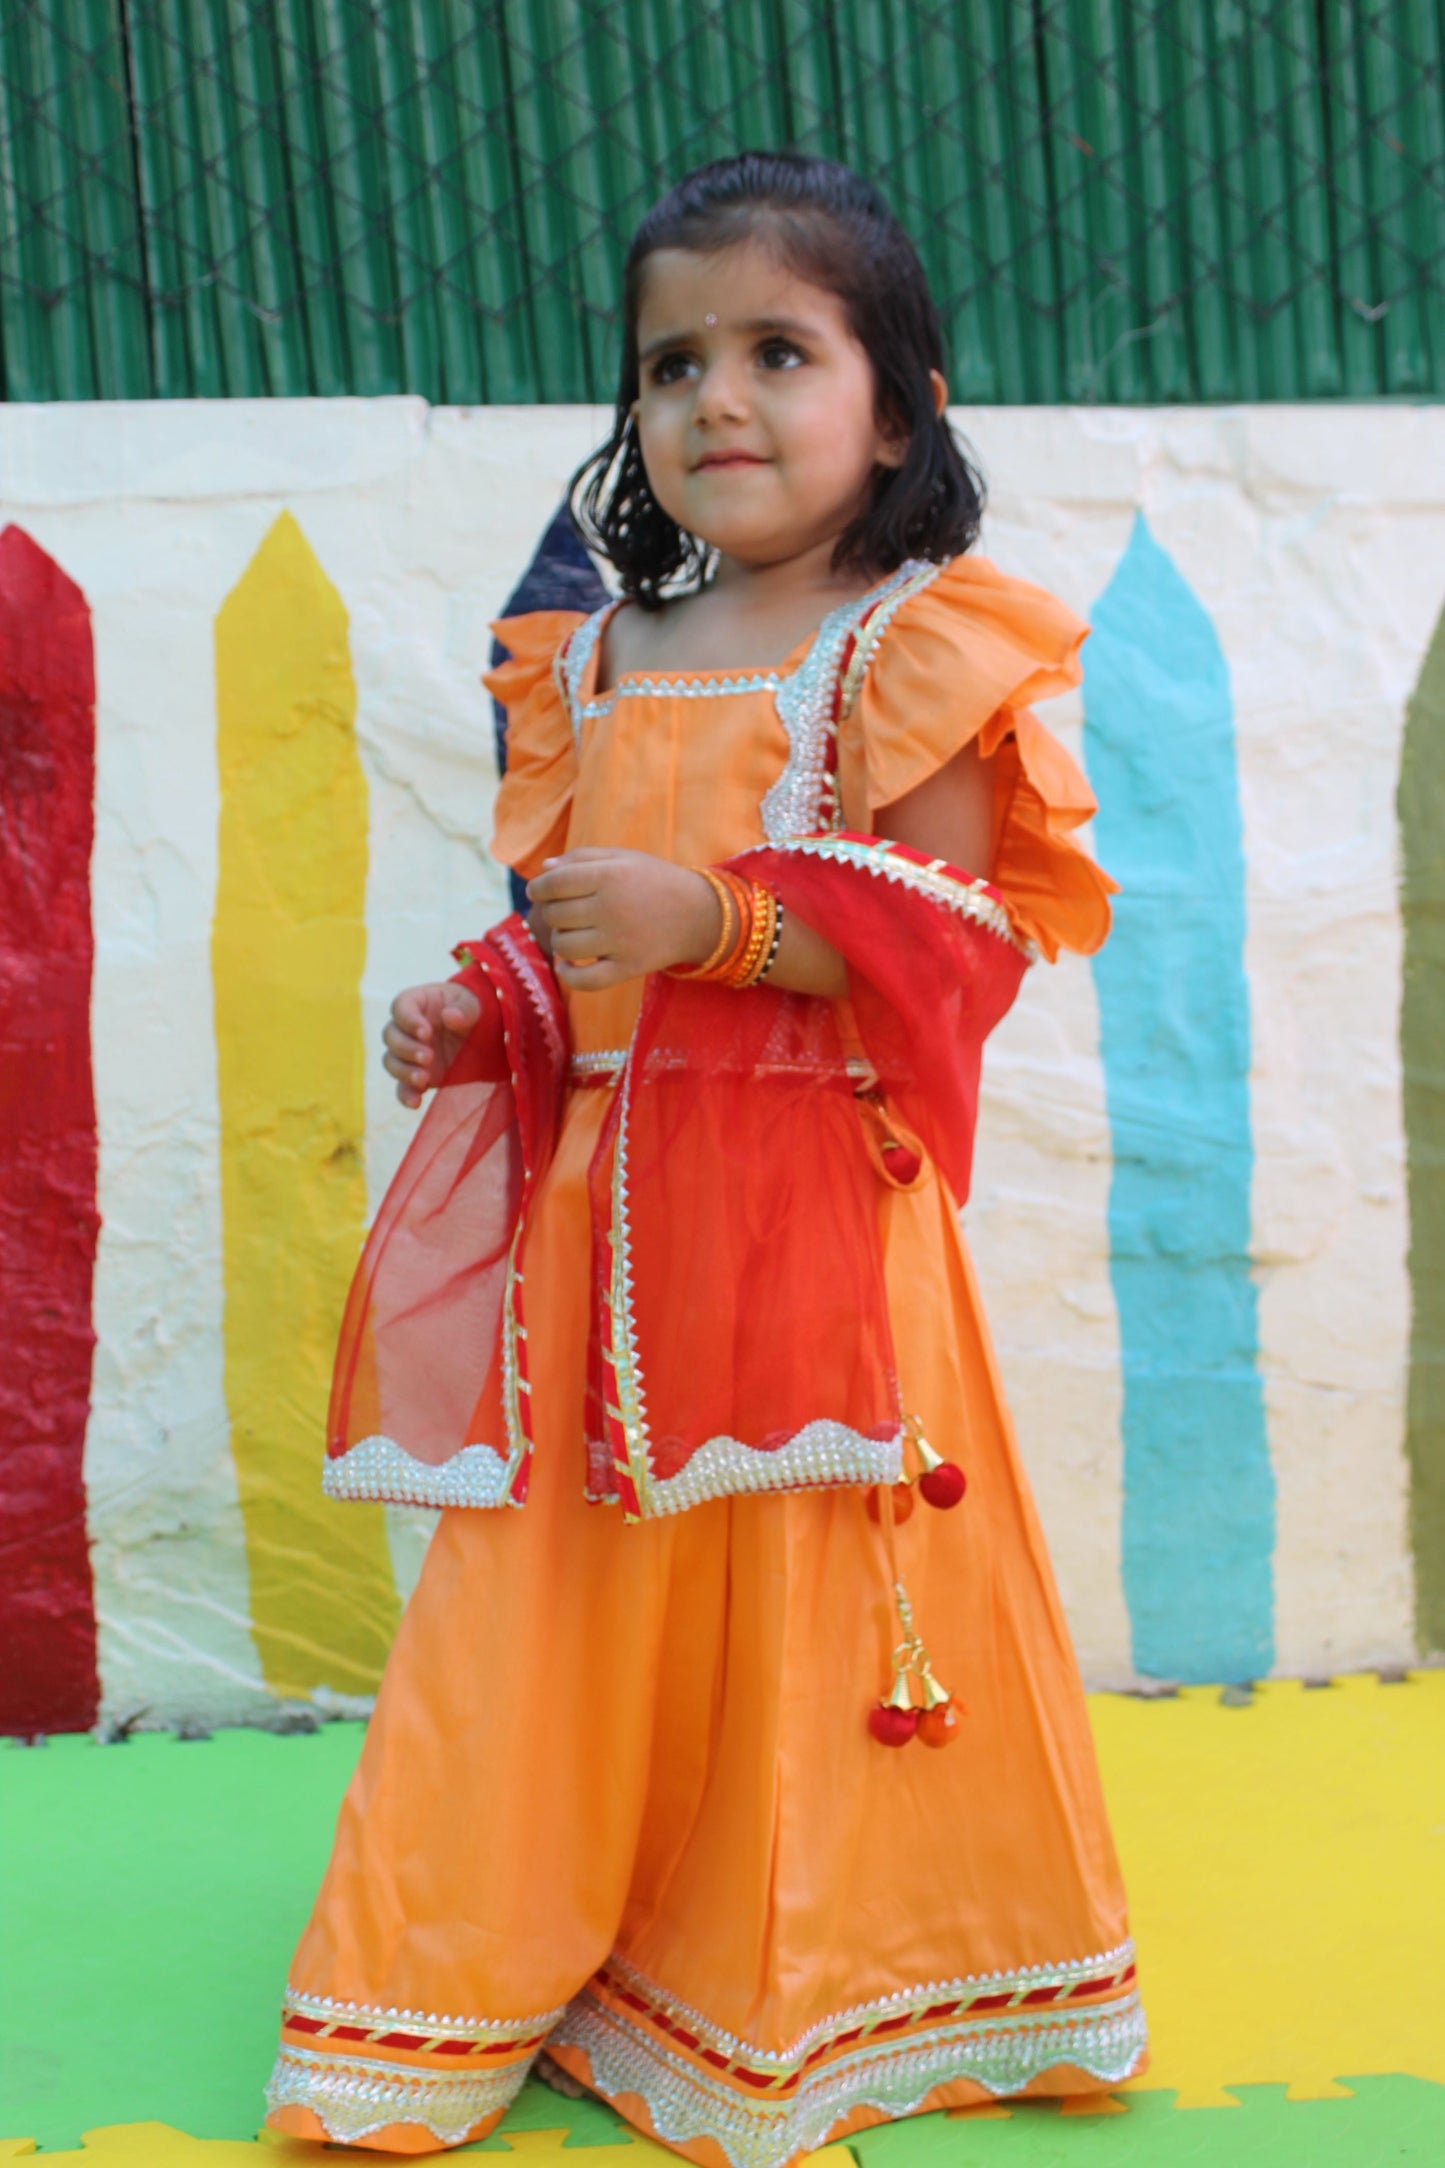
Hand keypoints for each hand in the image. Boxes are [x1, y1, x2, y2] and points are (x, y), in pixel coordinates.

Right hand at [382, 981, 481, 1107]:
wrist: (480, 1035)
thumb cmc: (471, 1011)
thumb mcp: (474, 1005)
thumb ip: (464, 1008)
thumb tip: (449, 1016)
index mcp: (417, 1003)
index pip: (400, 1007)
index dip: (408, 1020)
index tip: (426, 1033)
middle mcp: (406, 1028)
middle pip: (390, 1036)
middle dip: (406, 1048)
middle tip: (429, 1057)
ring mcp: (409, 1053)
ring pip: (391, 1062)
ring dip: (404, 1072)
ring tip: (425, 1078)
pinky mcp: (416, 1075)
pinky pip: (402, 1087)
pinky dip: (405, 1095)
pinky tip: (416, 1103)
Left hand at [526, 847, 718, 989]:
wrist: (699, 914)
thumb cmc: (654, 881)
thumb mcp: (624, 858)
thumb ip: (583, 857)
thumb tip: (544, 870)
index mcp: (611, 875)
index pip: (555, 883)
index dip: (538, 888)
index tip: (537, 891)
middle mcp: (613, 908)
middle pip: (556, 914)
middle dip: (551, 911)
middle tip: (565, 911)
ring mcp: (621, 941)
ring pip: (564, 946)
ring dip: (559, 940)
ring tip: (572, 933)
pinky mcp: (628, 968)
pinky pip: (585, 980)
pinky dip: (568, 974)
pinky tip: (567, 965)